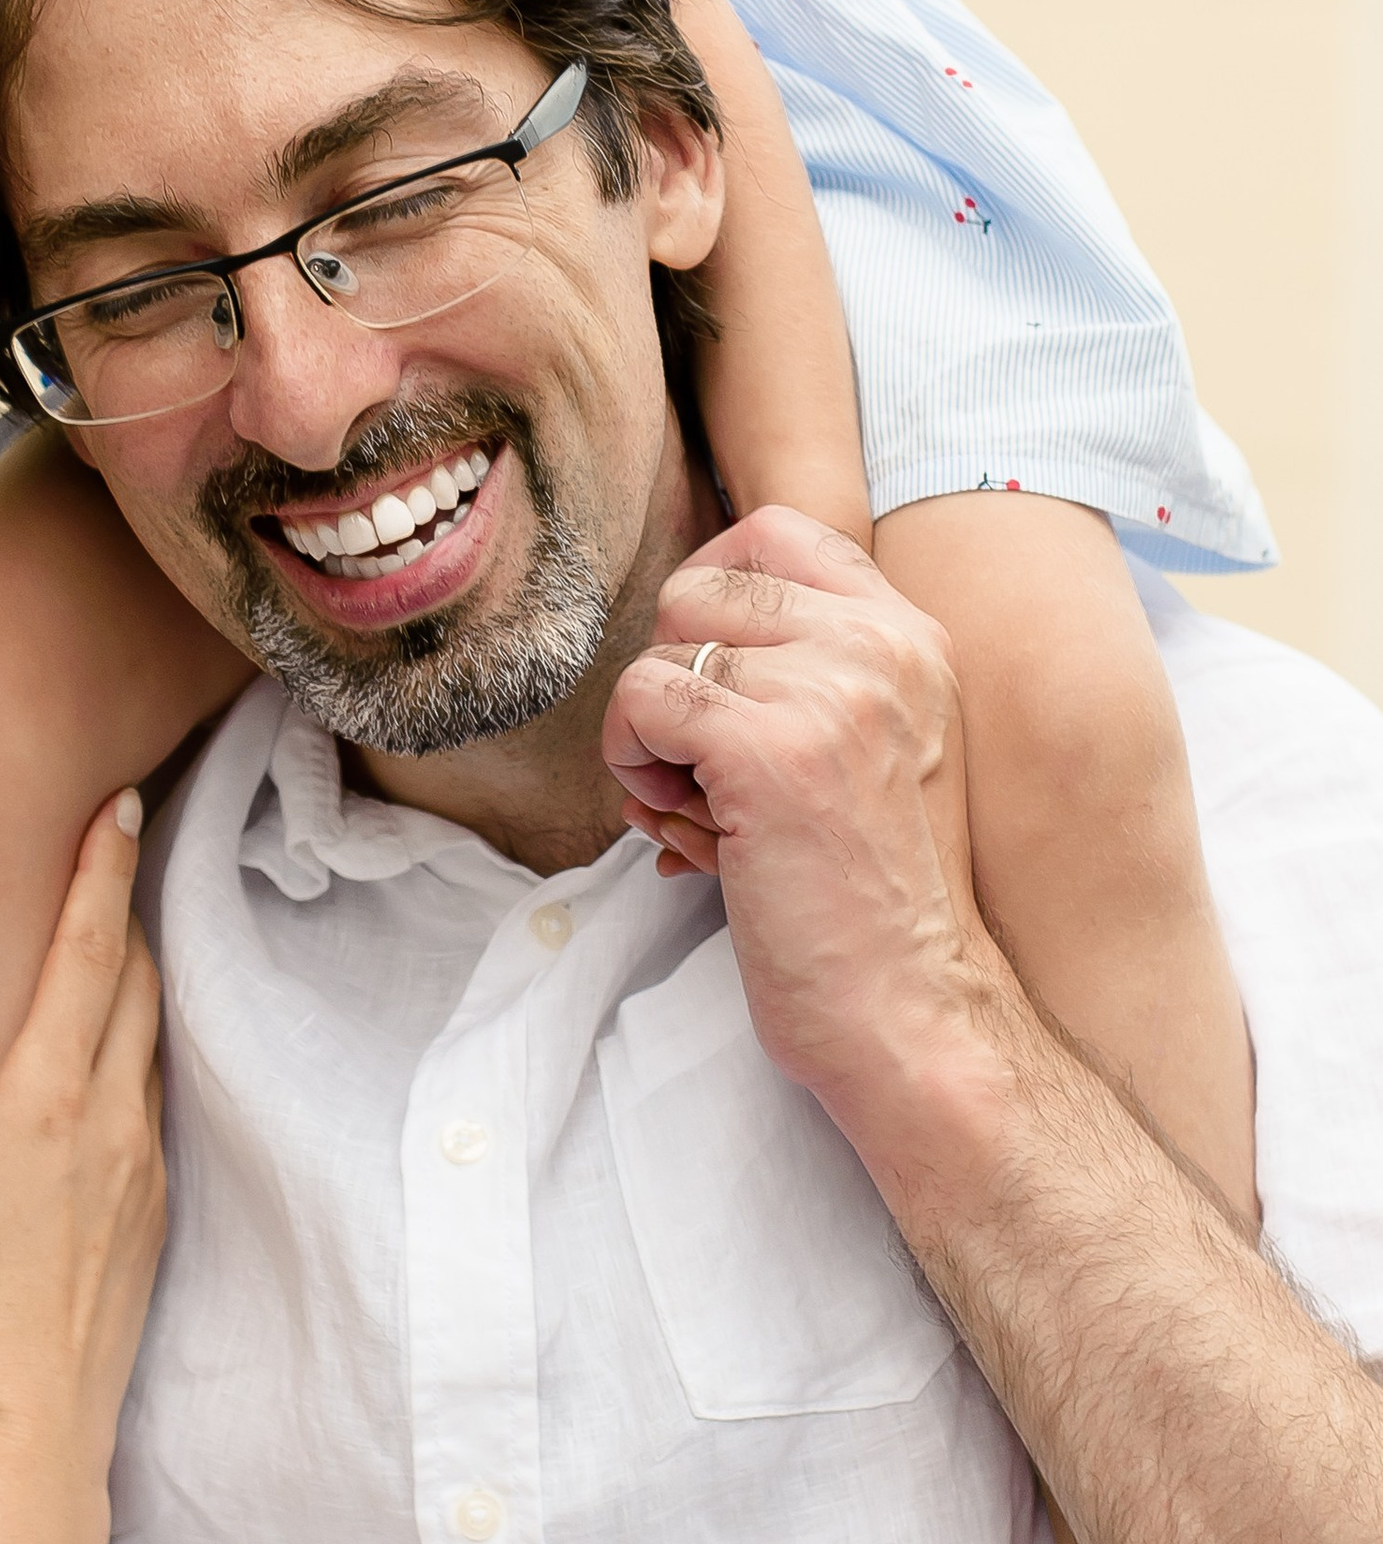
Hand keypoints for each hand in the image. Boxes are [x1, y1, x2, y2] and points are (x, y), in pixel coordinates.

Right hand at [0, 789, 163, 1473]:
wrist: (28, 1422)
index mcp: (44, 1096)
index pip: (90, 951)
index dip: (105, 870)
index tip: (121, 805)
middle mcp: (111, 1118)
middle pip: (139, 982)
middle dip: (126, 911)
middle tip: (113, 855)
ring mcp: (144, 1167)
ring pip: (152, 1043)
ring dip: (135, 985)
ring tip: (105, 948)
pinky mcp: (155, 1212)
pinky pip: (153, 1107)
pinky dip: (132, 1060)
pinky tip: (98, 1071)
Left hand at [602, 508, 1012, 1122]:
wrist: (912, 1011)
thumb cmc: (867, 906)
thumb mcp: (862, 757)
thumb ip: (796, 682)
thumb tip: (665, 658)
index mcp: (911, 637)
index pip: (775, 532)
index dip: (706, 596)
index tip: (704, 681)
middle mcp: (882, 644)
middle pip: (699, 585)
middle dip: (674, 674)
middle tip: (701, 769)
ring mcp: (832, 689)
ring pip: (662, 648)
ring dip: (650, 735)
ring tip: (701, 813)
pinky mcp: (771, 748)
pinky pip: (641, 700)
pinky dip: (631, 761)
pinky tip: (678, 824)